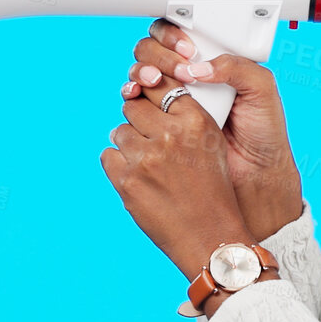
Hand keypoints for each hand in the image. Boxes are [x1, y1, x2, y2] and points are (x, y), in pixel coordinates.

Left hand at [100, 65, 259, 282]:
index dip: (152, 94)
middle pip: (134, 106)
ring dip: (128, 144)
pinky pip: (108, 156)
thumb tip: (145, 94)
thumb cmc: (211, 189)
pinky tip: (137, 177)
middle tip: (148, 139)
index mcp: (196, 122)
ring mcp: (146, 158)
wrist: (209, 235)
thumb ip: (185, 117)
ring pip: (120, 131)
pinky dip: (118, 165)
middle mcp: (171, 135)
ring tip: (147, 164)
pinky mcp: (127, 181)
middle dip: (138, 120)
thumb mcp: (211, 144)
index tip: (151, 104)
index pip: (161, 87)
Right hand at [122, 18, 304, 237]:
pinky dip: (132, 92)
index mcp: (212, 61)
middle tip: (176, 71)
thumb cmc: (263, 131)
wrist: (255, 171)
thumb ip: (237, 67)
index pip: (181, 33)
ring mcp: (172, 97)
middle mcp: (188, 75)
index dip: (175, 35)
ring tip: (154, 82)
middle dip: (157, 54)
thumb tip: (199, 68)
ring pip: (142, 71)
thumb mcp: (262, 90)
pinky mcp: (160, 120)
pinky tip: (137, 95)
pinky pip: (137, 100)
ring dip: (142, 70)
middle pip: (154, 49)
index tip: (187, 50)